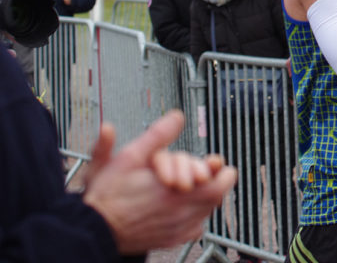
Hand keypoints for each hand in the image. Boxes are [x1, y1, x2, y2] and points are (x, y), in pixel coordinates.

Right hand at [83, 110, 236, 254]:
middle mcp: (181, 212)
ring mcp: (179, 229)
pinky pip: (195, 228)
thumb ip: (157, 136)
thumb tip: (176, 116)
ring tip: (191, 188)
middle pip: (218, 196)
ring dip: (204, 198)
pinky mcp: (173, 240)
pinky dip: (194, 216)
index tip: (214, 164)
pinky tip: (180, 207)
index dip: (220, 170)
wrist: (95, 230)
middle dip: (214, 182)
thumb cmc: (109, 195)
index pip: (220, 182)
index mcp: (176, 190)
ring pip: (208, 212)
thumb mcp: (130, 157)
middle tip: (205, 174)